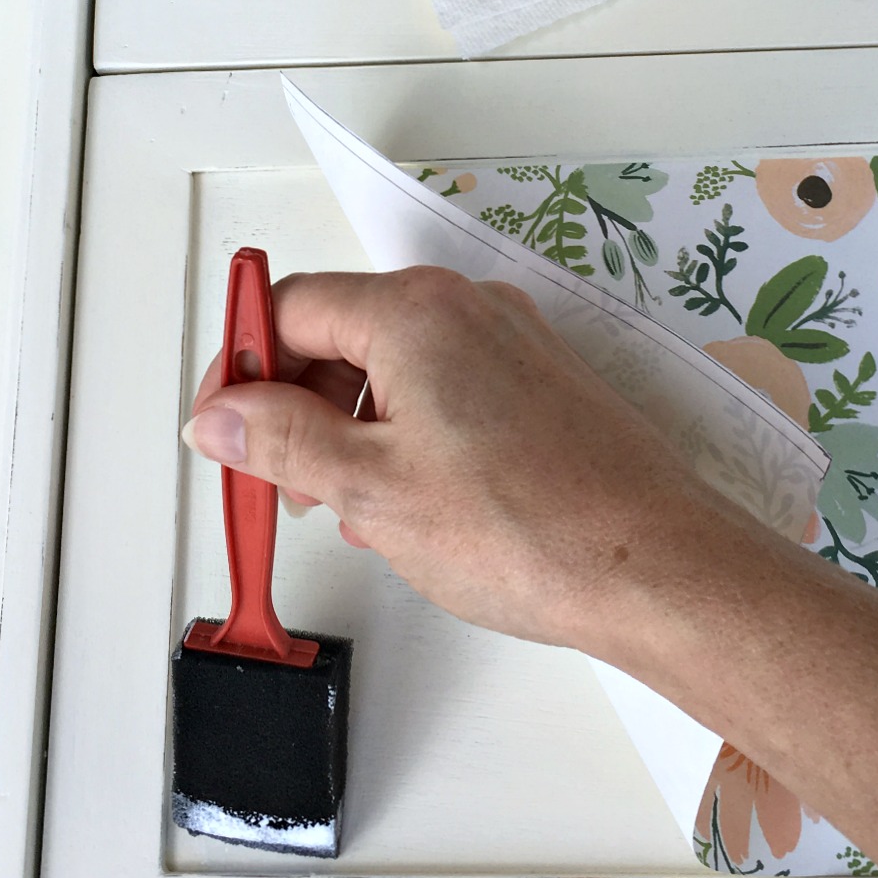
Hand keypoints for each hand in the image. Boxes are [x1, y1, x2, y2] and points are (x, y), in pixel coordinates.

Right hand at [183, 266, 748, 655]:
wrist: (657, 569)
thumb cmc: (529, 529)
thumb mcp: (371, 490)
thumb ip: (281, 441)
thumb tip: (221, 417)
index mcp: (416, 312)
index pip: (290, 308)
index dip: (241, 369)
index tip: (220, 429)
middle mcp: (468, 309)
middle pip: (341, 332)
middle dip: (295, 406)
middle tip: (279, 483)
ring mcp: (512, 344)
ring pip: (393, 367)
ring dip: (350, 429)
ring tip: (351, 509)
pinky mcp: (541, 385)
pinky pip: (445, 391)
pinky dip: (407, 436)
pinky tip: (412, 506)